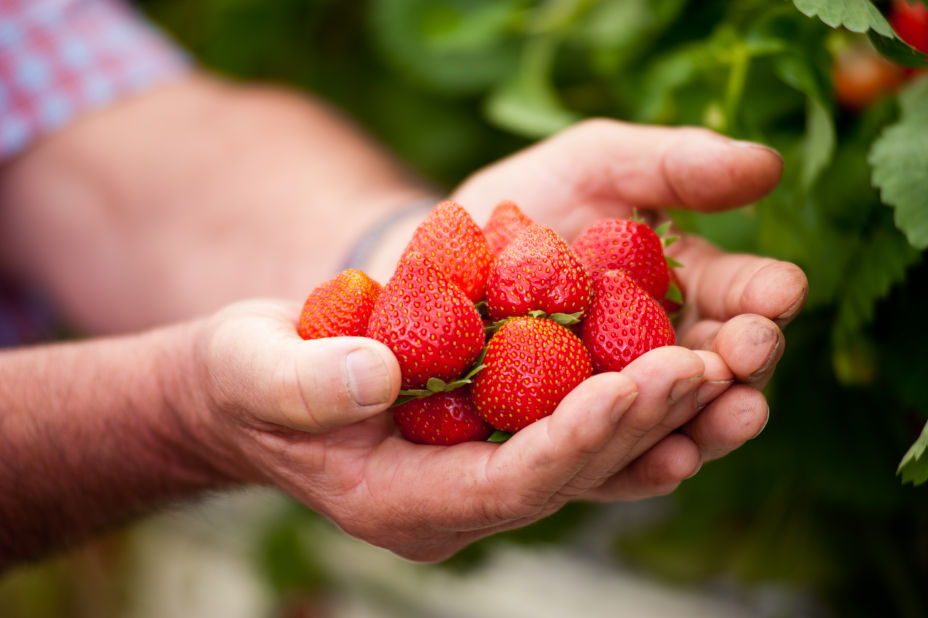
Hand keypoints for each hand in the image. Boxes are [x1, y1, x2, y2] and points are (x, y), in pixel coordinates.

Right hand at [189, 300, 733, 560]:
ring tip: (722, 356)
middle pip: (570, 470)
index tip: (638, 384)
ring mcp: (481, 465)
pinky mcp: (494, 426)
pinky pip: (572, 413)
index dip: (578, 440)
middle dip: (640, 422)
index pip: (513, 483)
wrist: (260, 379)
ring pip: (587, 448)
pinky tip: (675, 340)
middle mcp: (460, 497)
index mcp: (406, 500)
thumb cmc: (246, 380)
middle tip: (711, 365)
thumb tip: (378, 375)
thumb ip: (308, 383)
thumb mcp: (254, 373)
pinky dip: (623, 381)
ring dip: (655, 407)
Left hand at [450, 119, 807, 495]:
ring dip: (705, 424)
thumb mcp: (595, 165)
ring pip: (673, 424)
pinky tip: (662, 461)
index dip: (766, 293)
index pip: (741, 296)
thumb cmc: (526, 202)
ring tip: (725, 416)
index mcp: (687, 291)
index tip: (783, 288)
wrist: (429, 257)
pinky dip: (637, 465)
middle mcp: (660, 355)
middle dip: (742, 363)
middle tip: (751, 353)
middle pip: (717, 369)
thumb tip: (768, 165)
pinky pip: (607, 463)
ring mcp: (614, 404)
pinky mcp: (565, 443)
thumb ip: (672, 164)